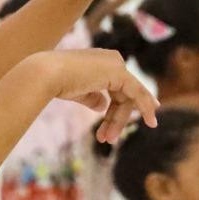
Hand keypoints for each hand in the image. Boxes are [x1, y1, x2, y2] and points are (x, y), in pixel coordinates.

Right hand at [43, 48, 160, 142]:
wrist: (47, 74)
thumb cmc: (56, 82)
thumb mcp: (77, 92)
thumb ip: (93, 98)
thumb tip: (103, 106)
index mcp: (101, 62)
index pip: (116, 88)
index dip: (119, 107)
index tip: (120, 125)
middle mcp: (112, 59)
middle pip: (123, 95)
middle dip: (116, 119)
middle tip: (108, 139)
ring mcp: (116, 64)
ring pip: (129, 98)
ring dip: (120, 120)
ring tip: (109, 139)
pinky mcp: (120, 72)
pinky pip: (138, 93)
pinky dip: (146, 108)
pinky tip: (151, 122)